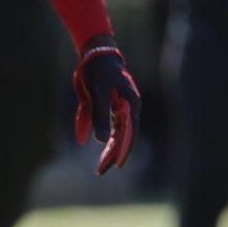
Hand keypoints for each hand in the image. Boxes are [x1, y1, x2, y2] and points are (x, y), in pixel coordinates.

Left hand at [72, 42, 141, 174]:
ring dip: (110, 149)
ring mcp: (122, 108)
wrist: (97, 55)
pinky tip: (100, 148)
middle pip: (123, 136)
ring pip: (117, 134)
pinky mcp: (113, 107)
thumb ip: (99, 115)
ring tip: (100, 167)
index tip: (117, 165)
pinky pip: (110, 127)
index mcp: (130, 104)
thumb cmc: (98, 71)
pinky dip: (105, 138)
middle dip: (113, 154)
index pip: (129, 132)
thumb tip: (99, 140)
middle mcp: (129, 108)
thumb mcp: (97, 92)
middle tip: (101, 171)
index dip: (123, 150)